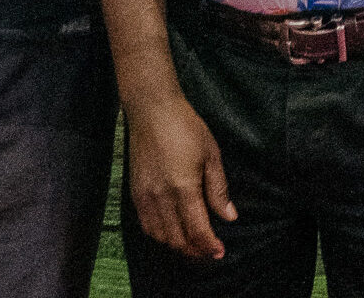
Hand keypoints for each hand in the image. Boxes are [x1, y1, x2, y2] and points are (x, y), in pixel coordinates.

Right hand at [125, 102, 235, 259]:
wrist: (151, 111)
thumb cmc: (186, 128)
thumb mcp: (211, 155)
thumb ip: (218, 189)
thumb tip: (229, 217)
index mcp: (183, 188)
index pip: (197, 229)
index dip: (208, 246)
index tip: (219, 253)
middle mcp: (161, 197)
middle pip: (177, 238)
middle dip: (194, 251)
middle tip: (209, 252)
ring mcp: (144, 197)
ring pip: (160, 236)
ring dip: (177, 245)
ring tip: (193, 246)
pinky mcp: (134, 193)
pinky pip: (146, 225)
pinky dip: (160, 235)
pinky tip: (171, 233)